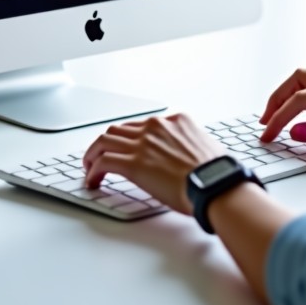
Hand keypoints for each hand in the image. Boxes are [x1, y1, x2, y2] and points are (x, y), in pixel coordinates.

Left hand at [83, 113, 226, 213]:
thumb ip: (189, 145)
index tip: (125, 148)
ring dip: (93, 154)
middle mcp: (156, 127)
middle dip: (106, 143)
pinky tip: (92, 180)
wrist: (214, 183)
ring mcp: (143, 144)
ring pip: (104, 141)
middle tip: (99, 156)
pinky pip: (103, 162)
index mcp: (175, 121)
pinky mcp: (133, 164)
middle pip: (118, 129)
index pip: (142, 125)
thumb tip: (187, 158)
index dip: (129, 138)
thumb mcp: (205, 146)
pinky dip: (93, 170)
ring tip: (89, 167)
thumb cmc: (215, 172)